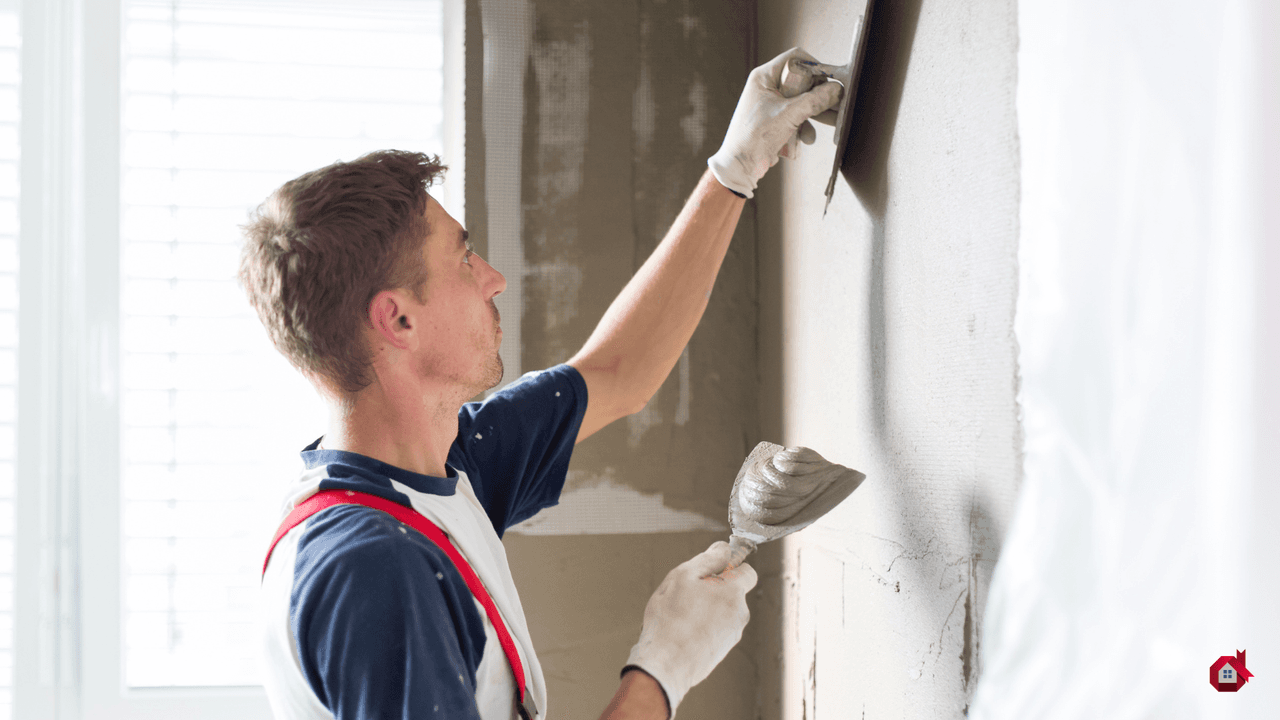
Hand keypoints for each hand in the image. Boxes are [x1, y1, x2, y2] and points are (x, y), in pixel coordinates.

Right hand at [622, 542, 757, 718]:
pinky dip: (704, 626)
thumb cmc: (671, 621)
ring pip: (723, 610)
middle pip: (732, 591)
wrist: (666, 664)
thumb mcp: (683, 576)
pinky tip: (684, 630)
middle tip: (688, 593)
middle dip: (714, 589)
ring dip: (707, 608)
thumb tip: (723, 549)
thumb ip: (708, 559)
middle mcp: (739, 614)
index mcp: (734, 592)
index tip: (712, 570)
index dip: (730, 567)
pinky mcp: (723, 650)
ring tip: (681, 615)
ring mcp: (733, 634)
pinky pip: (717, 628)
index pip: (747, 571)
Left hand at [707, 47, 842, 197]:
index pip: (795, 59)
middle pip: (803, 81)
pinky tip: (806, 139)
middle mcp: (768, 87)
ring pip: (802, 100)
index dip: (815, 67)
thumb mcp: (789, 115)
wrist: (740, 167)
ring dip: (815, 113)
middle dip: (820, 95)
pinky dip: (804, 126)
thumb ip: (815, 100)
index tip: (830, 81)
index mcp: (764, 77)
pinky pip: (797, 116)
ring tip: (832, 122)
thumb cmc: (754, 137)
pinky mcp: (776, 120)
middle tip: (837, 103)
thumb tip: (837, 90)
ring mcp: (772, 104)